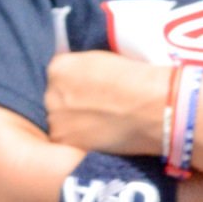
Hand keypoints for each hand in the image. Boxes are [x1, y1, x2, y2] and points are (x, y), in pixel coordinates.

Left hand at [44, 51, 167, 155]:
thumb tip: (81, 82)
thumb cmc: (136, 80)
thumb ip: (82, 70)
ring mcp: (54, 117)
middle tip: (94, 110)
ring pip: (59, 121)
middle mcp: (50, 91)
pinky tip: (97, 136)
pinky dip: (78, 140)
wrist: (152, 107)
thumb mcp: (102, 61)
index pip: (57, 77)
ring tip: (97, 125)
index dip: (73, 86)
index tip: (88, 92)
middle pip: (55, 99)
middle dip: (70, 105)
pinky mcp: (63, 139)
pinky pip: (65, 140)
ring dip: (72, 124)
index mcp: (59, 67)